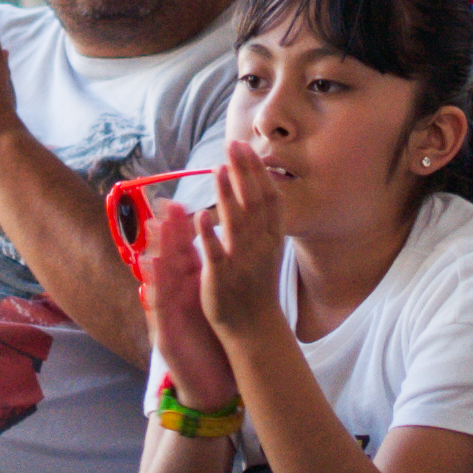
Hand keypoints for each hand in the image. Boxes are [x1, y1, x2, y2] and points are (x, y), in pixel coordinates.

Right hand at [143, 206, 238, 412]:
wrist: (210, 385)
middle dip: (165, 234)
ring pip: (159, 280)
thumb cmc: (210, 343)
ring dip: (154, 254)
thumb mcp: (209, 305)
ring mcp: (166, 314)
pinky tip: (152, 269)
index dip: (179, 229)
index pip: (183, 253)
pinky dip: (154, 287)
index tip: (177, 202)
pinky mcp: (164, 334)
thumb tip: (214, 250)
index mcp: (189, 288)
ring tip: (153, 229)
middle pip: (168, 261)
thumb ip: (207, 279)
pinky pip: (159, 307)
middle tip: (163, 206)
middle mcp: (175, 297)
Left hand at [191, 137, 292, 346]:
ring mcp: (242, 261)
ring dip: (228, 195)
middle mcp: (261, 246)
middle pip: (254, 202)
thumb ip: (261, 220)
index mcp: (272, 238)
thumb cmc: (257, 284)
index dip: (258, 172)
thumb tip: (255, 186)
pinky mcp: (222, 277)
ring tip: (218, 169)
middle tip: (234, 145)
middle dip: (244, 172)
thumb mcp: (267, 249)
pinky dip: (208, 234)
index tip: (247, 148)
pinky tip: (200, 215)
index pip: (270, 197)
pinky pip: (215, 253)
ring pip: (236, 223)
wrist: (254, 327)